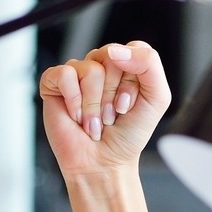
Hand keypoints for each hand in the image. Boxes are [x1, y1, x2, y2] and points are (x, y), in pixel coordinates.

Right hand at [38, 41, 172, 180]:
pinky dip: (74, 100)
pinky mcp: (55, 81)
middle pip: (111, 56)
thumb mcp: (156, 99)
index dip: (133, 81)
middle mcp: (102, 65)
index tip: (129, 106)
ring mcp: (78, 72)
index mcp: (127, 65)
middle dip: (114, 93)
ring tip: (95, 121)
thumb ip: (149, 66)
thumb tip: (115, 51)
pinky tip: (77, 116)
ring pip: (90, 69)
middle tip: (111, 115)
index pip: (134, 49)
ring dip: (95, 104)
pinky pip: (64, 74)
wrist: (103, 162)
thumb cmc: (128, 134)